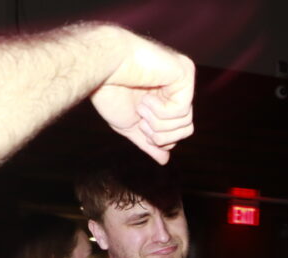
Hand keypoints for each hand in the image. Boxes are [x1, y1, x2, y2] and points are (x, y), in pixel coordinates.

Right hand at [90, 27, 195, 163]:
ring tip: (141, 106)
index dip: (161, 138)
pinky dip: (160, 111)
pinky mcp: (185, 72)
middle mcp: (177, 88)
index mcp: (165, 98)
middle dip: (161, 134)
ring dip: (158, 122)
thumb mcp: (129, 125)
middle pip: (186, 129)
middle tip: (142, 121)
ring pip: (186, 121)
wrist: (101, 67)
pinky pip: (182, 109)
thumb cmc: (110, 91)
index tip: (141, 127)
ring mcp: (183, 78)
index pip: (179, 131)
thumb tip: (165, 160)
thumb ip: (148, 141)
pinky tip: (146, 98)